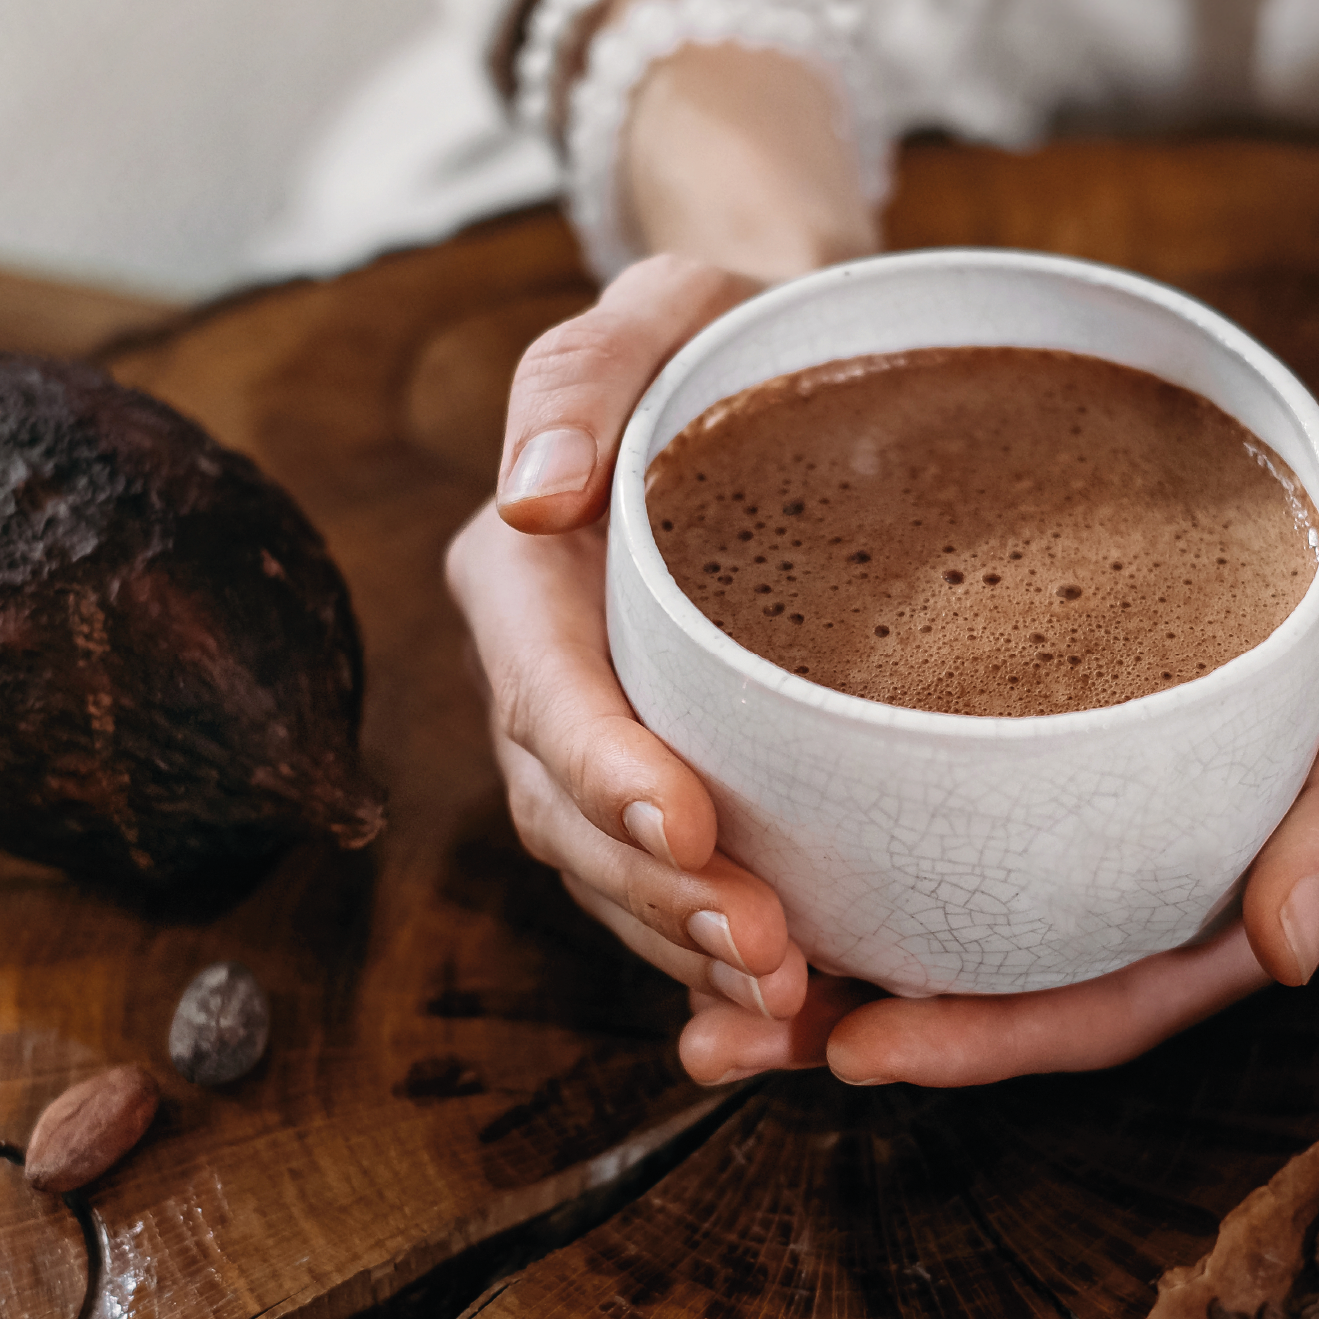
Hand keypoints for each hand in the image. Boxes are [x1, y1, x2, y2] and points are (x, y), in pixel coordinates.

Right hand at [449, 255, 821, 1047]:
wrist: (785, 378)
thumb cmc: (726, 334)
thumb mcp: (660, 307)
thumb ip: (579, 376)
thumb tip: (534, 495)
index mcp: (524, 574)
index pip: (543, 685)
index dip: (601, 765)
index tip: (686, 823)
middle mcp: (543, 671)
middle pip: (570, 811)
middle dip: (657, 894)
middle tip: (770, 952)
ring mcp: (597, 738)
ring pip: (613, 873)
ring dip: (687, 948)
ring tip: (791, 1003)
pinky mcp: (663, 774)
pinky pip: (663, 885)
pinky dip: (712, 955)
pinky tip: (794, 1011)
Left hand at [675, 179, 1318, 1087]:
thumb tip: (1288, 946)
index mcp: (1242, 905)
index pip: (1097, 1002)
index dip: (982, 1041)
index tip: (855, 1051)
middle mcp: (1162, 872)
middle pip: (1001, 970)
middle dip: (867, 1012)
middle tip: (718, 1032)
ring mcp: (1122, 805)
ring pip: (968, 890)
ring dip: (844, 921)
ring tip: (696, 931)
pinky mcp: (1091, 725)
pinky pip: (978, 784)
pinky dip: (883, 802)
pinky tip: (779, 791)